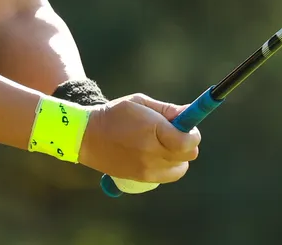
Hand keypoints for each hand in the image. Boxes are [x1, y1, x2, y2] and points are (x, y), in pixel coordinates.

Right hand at [78, 94, 200, 183]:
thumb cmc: (116, 114)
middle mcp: (151, 152)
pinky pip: (168, 176)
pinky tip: (157, 154)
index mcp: (152, 130)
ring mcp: (146, 168)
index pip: (187, 141)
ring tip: (164, 145)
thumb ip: (168, 110)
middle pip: (187, 155)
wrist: (88, 136)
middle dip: (187, 144)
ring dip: (179, 157)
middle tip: (176, 134)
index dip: (193, 134)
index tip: (188, 126)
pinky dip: (169, 167)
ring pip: (180, 168)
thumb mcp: (141, 103)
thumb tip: (190, 112)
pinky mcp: (141, 178)